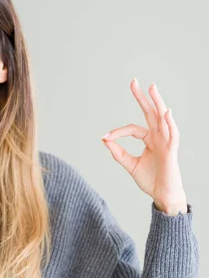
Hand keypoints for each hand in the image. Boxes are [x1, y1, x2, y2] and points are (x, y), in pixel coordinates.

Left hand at [101, 78, 186, 215]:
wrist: (162, 195)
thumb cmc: (150, 180)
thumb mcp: (129, 165)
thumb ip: (118, 153)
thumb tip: (105, 139)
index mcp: (149, 140)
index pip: (132, 129)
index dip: (117, 132)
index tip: (104, 137)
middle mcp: (158, 137)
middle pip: (151, 113)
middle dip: (143, 98)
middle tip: (134, 81)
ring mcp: (166, 142)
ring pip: (162, 118)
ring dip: (157, 102)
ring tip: (152, 88)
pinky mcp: (171, 150)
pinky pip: (172, 134)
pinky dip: (169, 123)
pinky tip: (165, 111)